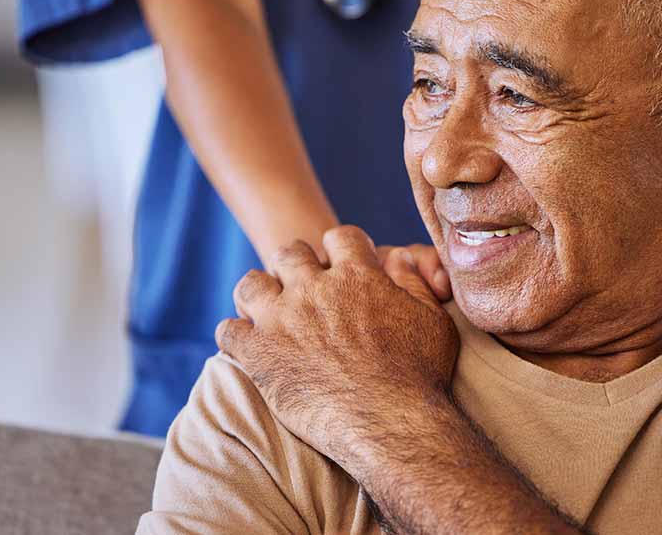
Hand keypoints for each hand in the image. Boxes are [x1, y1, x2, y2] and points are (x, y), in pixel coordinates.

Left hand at [216, 226, 459, 466]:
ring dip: (258, 293)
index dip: (341, 249)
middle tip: (301, 289)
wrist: (389, 424)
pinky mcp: (258, 352)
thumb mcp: (432, 321)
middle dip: (295, 266)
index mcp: (358, 275)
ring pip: (251, 283)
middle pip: (291, 253)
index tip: (340, 266)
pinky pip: (229, 330)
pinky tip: (247, 347)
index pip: (340, 237)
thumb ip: (413, 284)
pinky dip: (235, 335)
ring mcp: (282, 318)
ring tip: (266, 312)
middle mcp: (315, 288)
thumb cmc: (419, 377)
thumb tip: (399, 258)